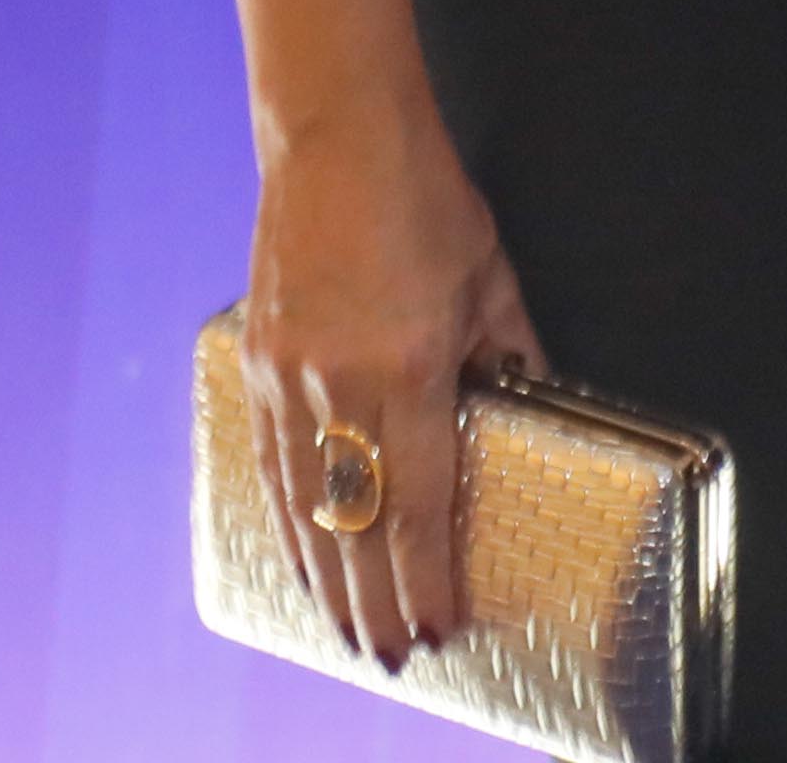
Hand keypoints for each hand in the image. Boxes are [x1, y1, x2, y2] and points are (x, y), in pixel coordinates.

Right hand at [246, 104, 543, 662]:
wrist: (335, 133)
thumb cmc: (423, 196)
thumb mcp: (491, 276)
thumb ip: (510, 351)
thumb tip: (528, 402)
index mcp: (411, 366)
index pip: (421, 501)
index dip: (426, 574)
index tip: (437, 623)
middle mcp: (343, 382)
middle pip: (358, 521)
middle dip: (373, 599)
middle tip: (389, 653)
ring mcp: (291, 372)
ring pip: (305, 502)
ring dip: (325, 572)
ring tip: (342, 626)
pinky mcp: (258, 358)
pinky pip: (271, 458)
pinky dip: (286, 514)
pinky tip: (297, 548)